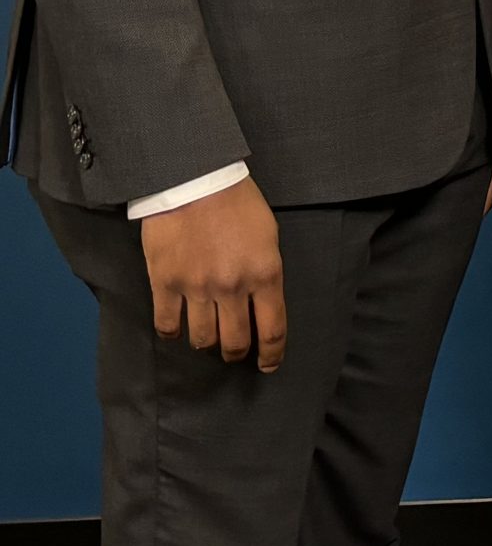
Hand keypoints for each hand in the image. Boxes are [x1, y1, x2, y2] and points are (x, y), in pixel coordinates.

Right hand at [137, 174, 286, 371]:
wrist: (195, 180)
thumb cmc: (238, 203)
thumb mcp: (268, 236)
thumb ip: (265, 272)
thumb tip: (261, 302)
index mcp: (265, 274)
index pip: (272, 329)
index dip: (271, 354)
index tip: (268, 365)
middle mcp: (232, 287)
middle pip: (234, 342)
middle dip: (236, 353)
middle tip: (234, 353)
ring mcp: (196, 288)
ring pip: (201, 339)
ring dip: (206, 343)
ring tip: (207, 337)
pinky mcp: (165, 284)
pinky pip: (167, 325)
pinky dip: (173, 333)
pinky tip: (177, 329)